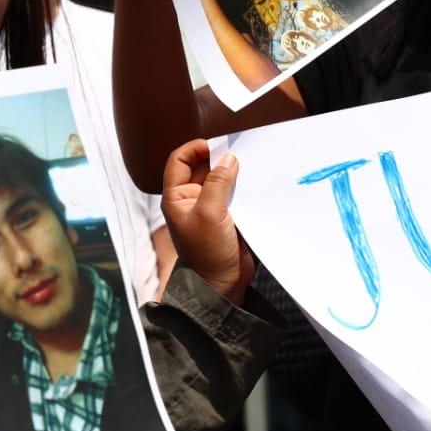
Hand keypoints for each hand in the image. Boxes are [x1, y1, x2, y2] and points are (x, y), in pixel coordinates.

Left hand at [161, 139, 253, 304]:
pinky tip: (254, 182)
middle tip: (238, 152)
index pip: (178, 161)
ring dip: (232, 172)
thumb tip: (228, 158)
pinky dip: (241, 186)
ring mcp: (209, 208)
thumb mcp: (210, 214)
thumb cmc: (207, 253)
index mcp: (176, 198)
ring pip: (219, 180)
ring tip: (249, 165)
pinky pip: (233, 194)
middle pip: (201, 167)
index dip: (194, 149)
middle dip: (218, 158)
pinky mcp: (227, 217)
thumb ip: (218, 183)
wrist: (222, 285)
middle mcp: (191, 200)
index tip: (215, 145)